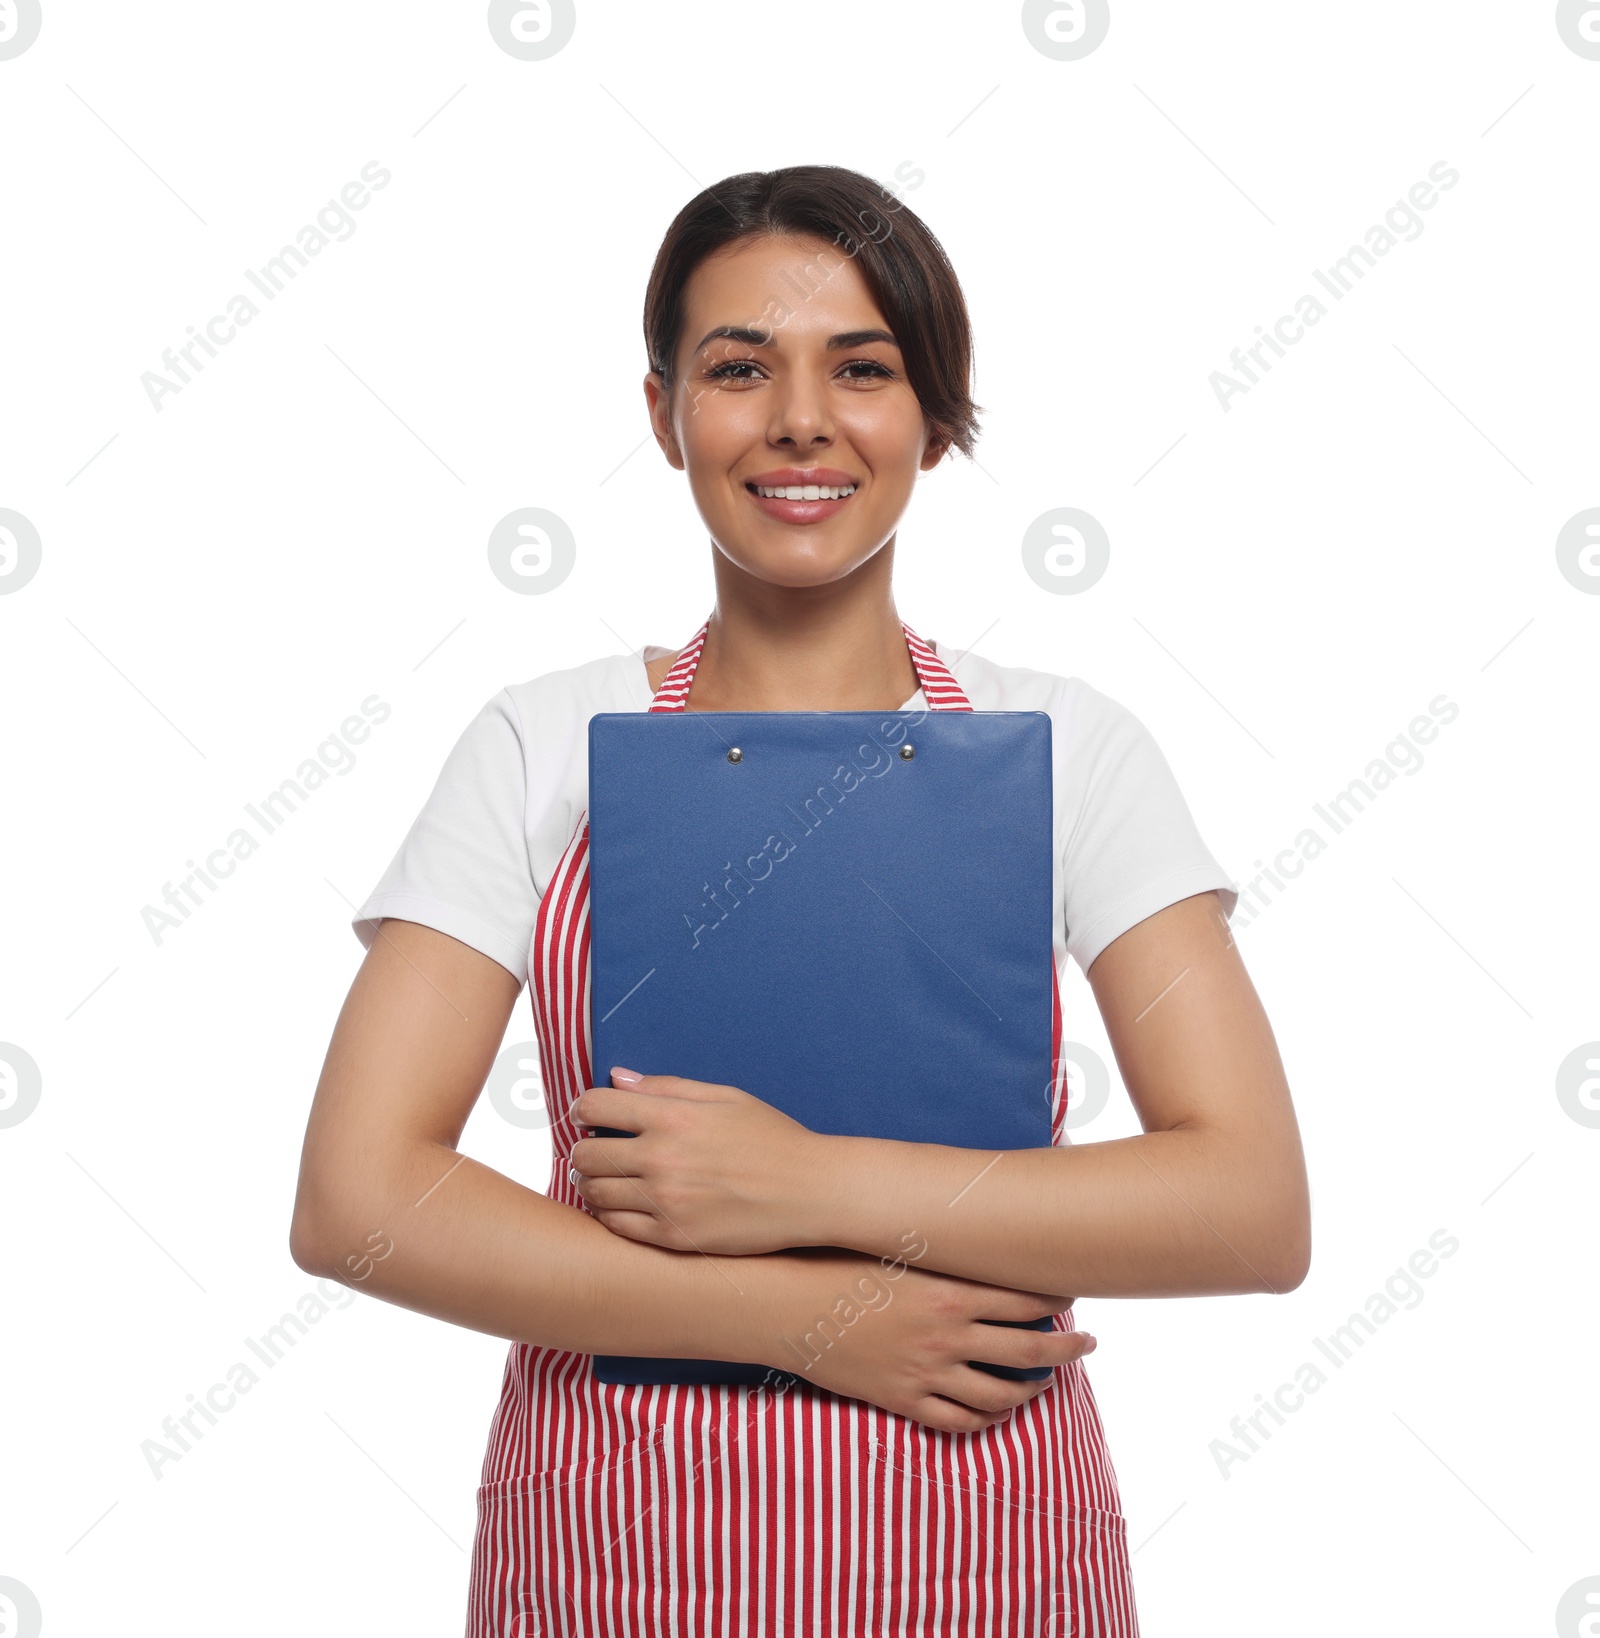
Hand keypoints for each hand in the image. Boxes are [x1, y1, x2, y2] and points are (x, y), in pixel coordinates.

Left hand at [568, 1069, 822, 1254]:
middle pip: (586, 1154)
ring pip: (595, 1193)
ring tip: (603, 1179)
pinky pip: (617, 1228)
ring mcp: (666, 1202)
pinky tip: (619, 1205)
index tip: (586, 1114)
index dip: (582, 1108)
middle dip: (583, 1149)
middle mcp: (663, 1159)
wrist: (810, 1192)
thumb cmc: (773, 1139)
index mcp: (673, 1117)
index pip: (596, 1107)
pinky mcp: (674, 1238)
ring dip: (590, 1184)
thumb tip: (618, 1077)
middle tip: (593, 1150)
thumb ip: (667, 1087)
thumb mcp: (725, 1097)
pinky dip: (608, 1215)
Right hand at [755, 1243, 1096, 1433]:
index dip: (1058, 1298)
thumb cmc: (836, 1261)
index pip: (1026, 1297)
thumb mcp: (893, 1243)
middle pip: (1030, 1350)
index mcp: (949, 1290)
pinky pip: (958, 1422)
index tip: (1074, 1294)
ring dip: (1031, 1390)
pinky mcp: (903, 1400)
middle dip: (1067, 1348)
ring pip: (1001, 1395)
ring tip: (1045, 1382)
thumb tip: (971, 1219)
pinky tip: (996, 1412)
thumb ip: (937, 1243)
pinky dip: (985, 1421)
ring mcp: (927, 1372)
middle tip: (1087, 1344)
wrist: (785, 1304)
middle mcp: (947, 1335)